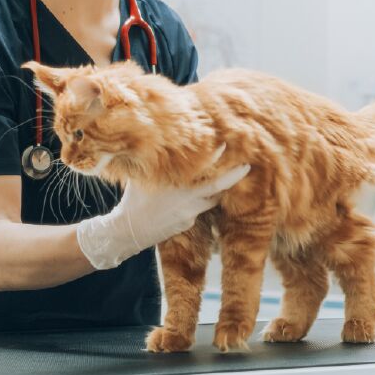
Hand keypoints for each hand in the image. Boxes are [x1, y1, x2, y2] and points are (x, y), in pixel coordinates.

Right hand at [75, 155, 250, 269]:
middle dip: (234, 177)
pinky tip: (189, 198)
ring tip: (220, 178)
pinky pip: (198, 210)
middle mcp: (188, 201)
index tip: (226, 144)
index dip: (217, 157)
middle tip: (247, 166)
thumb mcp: (140, 178)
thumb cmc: (132, 200)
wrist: (128, 232)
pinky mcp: (187, 224)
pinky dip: (198, 202)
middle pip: (218, 188)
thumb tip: (155, 141)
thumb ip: (154, 163)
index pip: (203, 170)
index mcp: (177, 187)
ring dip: (215, 191)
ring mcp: (189, 215)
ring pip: (210, 200)